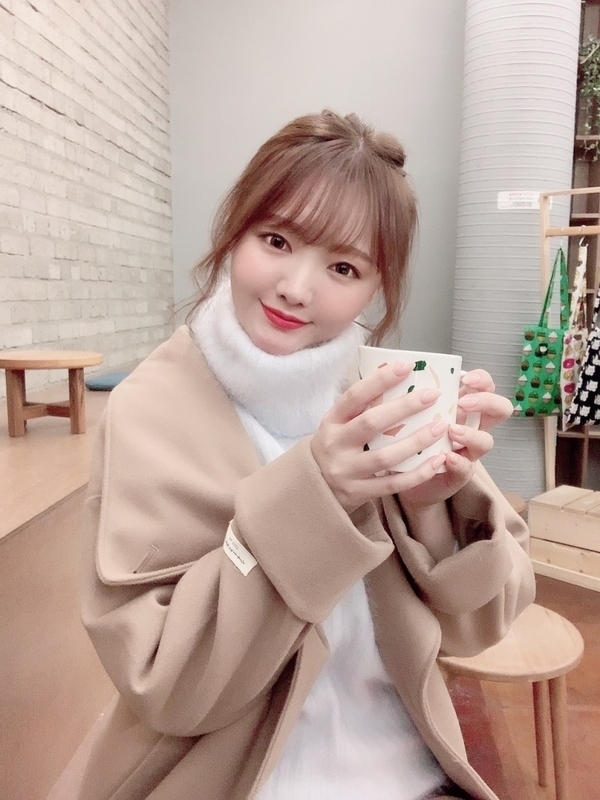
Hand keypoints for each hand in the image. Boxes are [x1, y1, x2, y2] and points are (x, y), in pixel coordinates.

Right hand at [310, 362, 454, 513]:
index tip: (406, 366)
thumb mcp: (338, 424)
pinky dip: (417, 473)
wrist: (314, 488)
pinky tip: (437, 461)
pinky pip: (392, 484)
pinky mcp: (357, 492)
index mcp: (331, 421)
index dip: (379, 380)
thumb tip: (398, 379)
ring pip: (385, 457)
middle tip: (432, 395)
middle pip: (371, 423)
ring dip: (416, 442)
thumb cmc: (336, 446)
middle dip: (404, 407)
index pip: (354, 396)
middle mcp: (335, 445)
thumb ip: (361, 408)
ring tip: (440, 427)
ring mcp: (346, 471)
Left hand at [398, 369, 511, 510]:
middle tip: (462, 403)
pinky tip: (447, 457)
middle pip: (500, 410)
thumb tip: (391, 366)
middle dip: (486, 402)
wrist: (401, 474)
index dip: (482, 379)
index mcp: (462, 404)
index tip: (465, 378)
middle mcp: (471, 426)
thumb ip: (406, 391)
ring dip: (471, 434)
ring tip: (452, 430)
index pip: (485, 385)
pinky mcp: (458, 474)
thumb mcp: (407, 409)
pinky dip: (459, 462)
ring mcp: (468, 451)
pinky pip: (465, 469)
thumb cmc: (406, 434)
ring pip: (486, 441)